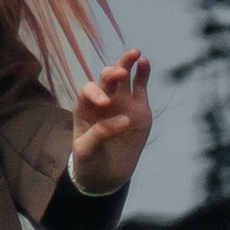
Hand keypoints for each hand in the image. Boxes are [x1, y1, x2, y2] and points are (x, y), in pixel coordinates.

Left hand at [68, 49, 152, 194]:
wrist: (104, 175)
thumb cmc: (88, 160)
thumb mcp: (86, 150)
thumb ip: (99, 134)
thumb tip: (124, 120)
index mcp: (85, 106)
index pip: (87, 91)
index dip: (95, 92)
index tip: (104, 104)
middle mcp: (103, 99)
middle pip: (105, 79)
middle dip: (112, 73)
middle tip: (119, 74)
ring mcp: (121, 102)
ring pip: (123, 77)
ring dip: (127, 63)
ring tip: (134, 53)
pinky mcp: (138, 108)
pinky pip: (140, 87)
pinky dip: (143, 74)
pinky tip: (144, 62)